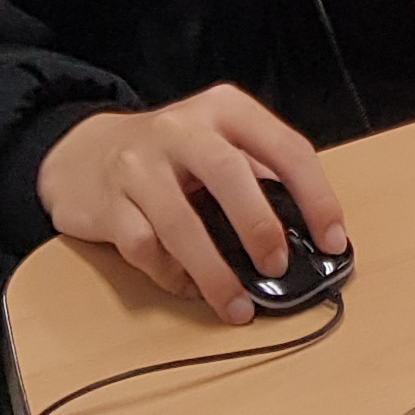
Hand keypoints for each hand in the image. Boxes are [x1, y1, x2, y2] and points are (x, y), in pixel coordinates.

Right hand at [37, 85, 345, 325]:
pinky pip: (144, 248)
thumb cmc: (167, 154)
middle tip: (279, 267)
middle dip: (260, 227)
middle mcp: (182, 129)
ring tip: (238, 304)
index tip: (333, 240)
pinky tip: (189, 287)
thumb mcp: (217, 142)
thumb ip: (257, 174)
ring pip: (182, 224)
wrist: (80, 152)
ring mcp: (139, 165)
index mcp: (225, 109)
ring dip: (216, 272)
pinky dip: (171, 275)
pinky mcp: (106, 204)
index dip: (316, 197)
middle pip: (231, 175)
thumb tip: (305, 234)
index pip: (286, 147)